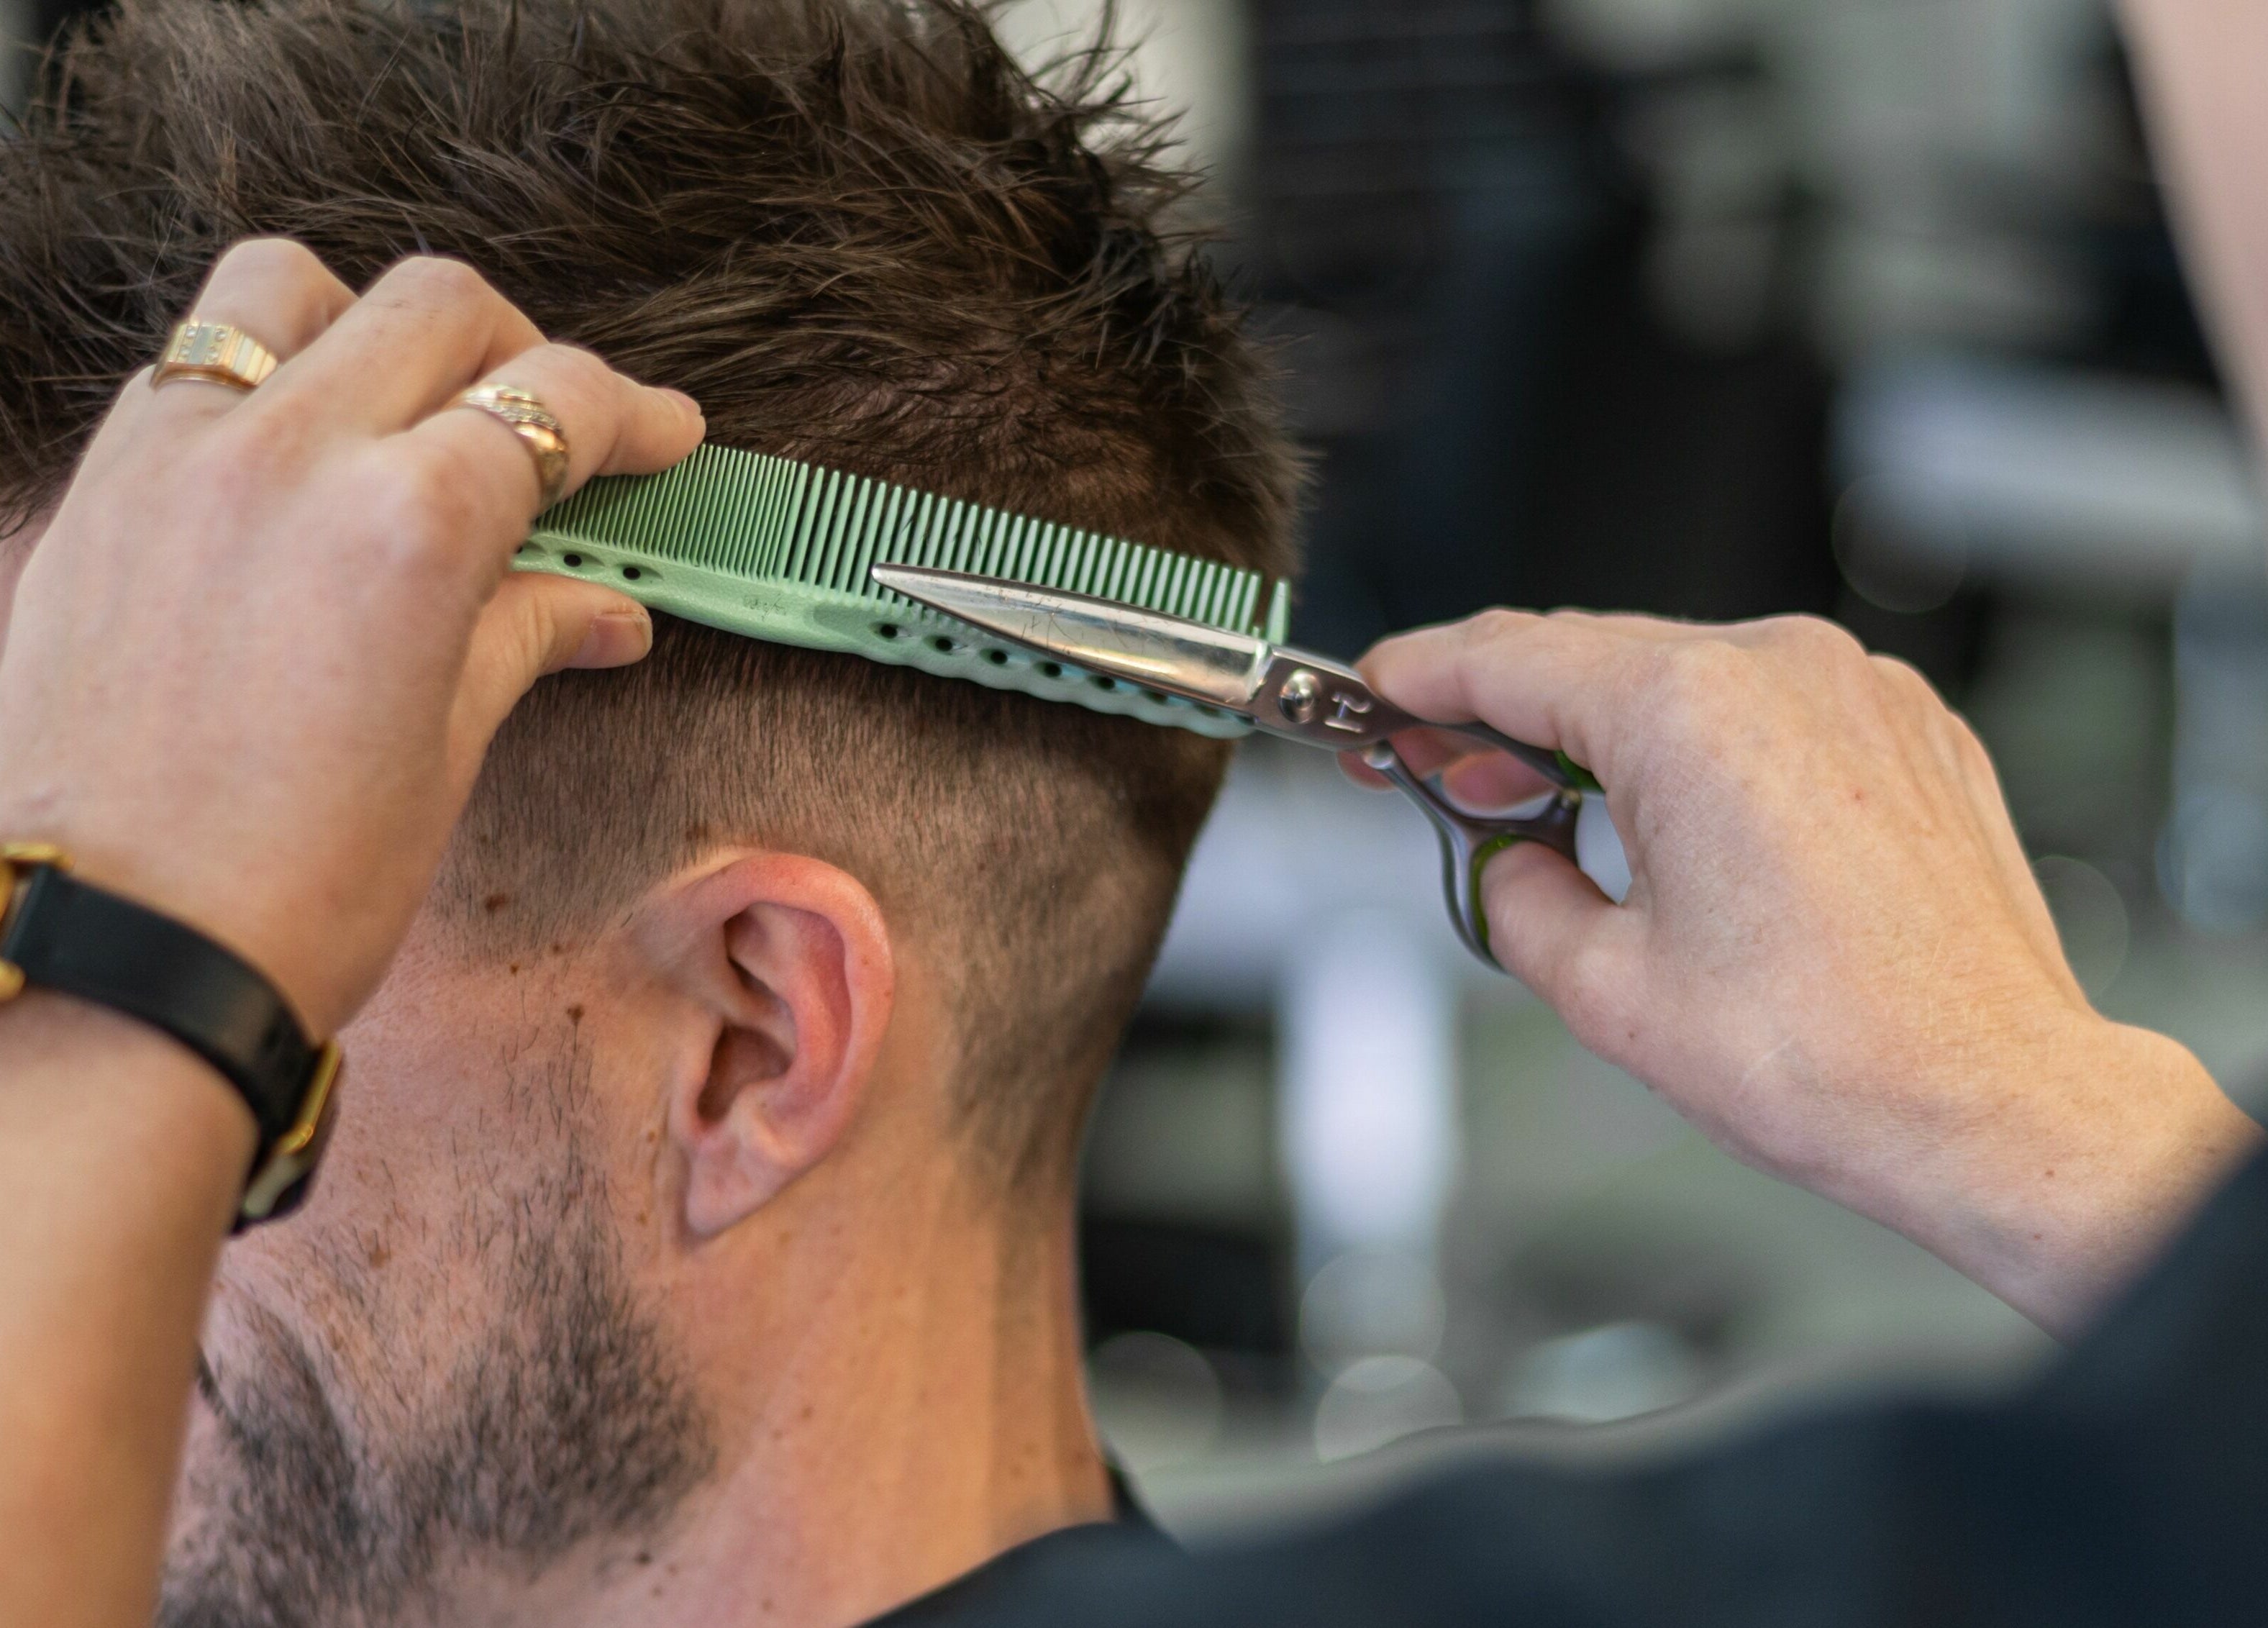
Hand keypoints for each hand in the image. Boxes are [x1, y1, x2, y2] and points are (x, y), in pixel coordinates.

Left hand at [0, 240, 703, 1035]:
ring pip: (289, 286)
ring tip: (403, 411)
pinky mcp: (97, 489)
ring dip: (370, 327)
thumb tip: (606, 608)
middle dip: (521, 354)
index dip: (633, 413)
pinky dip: (264, 377)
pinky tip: (295, 466)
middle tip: (548, 433)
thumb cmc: (293, 884)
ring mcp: (177, 455)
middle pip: (437, 307)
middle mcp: (290, 452)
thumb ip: (526, 632)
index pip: (555, 402)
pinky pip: (191, 362)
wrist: (113, 958)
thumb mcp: (446, 748)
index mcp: (408, 523)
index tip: (663, 434)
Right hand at [1361, 611, 2262, 1331]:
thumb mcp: (1605, 991)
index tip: (1373, 691)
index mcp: (1692, 712)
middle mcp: (1783, 671)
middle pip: (1590, 656)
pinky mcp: (1909, 731)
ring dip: (1598, 732)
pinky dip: (1699, 747)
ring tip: (1548, 814)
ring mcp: (1859, 693)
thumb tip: (1510, 867)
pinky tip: (1667, 821)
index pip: (1507, 658)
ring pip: (1682, 676)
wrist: (1994, 1101)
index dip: (1417, 675)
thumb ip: (1517, 900)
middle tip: (1433, 772)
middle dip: (1497, 713)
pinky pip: (1769, 707)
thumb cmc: (1835, 1057)